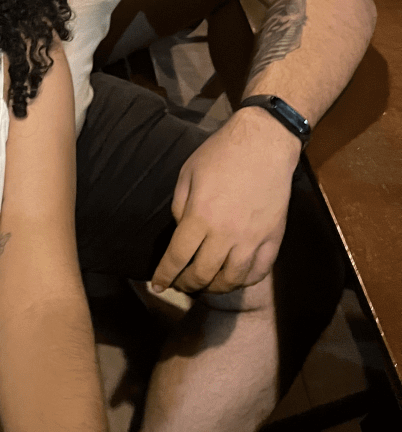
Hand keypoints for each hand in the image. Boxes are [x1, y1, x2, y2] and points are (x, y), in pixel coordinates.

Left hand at [150, 112, 299, 294]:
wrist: (263, 144)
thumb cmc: (219, 154)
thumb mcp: (187, 174)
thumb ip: (180, 207)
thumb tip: (182, 233)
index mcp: (200, 216)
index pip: (177, 257)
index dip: (165, 275)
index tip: (158, 285)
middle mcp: (226, 234)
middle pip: (203, 274)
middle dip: (187, 284)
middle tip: (180, 284)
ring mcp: (252, 239)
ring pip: (232, 279)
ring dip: (215, 287)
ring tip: (205, 284)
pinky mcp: (273, 238)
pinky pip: (259, 271)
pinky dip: (244, 280)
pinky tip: (234, 278)